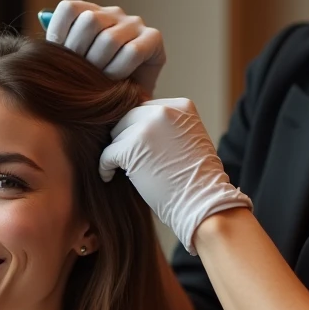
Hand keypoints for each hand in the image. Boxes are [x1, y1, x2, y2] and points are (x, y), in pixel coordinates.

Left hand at [43, 0, 165, 96]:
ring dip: (100, 67)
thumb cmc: (93, 86)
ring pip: (109, 39)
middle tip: (82, 76)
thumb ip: (58, 46)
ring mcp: (134, 23)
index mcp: (89, 13)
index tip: (60, 62)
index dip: (60, 37)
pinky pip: (131, 52)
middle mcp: (112, 13)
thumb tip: (42, 17)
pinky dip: (119, 71)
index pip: (69, 9)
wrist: (125, 106)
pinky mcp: (153, 38)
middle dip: (81, 56)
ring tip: (99, 82)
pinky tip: (117, 83)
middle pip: (89, 21)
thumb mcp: (70, 66)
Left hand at [98, 98, 251, 253]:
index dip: (139, 128)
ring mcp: (147, 128)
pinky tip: (109, 176)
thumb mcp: (190, 139)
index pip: (147, 109)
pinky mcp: (131, 149)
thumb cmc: (198, 180)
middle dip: (125, 138)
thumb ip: (168, 127)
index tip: (137, 144)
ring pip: (117, 135)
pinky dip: (105, 166)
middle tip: (124, 156)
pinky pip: (107, 153)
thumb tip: (138, 125)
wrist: (203, 202)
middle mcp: (164, 111)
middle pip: (128, 118)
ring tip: (119, 168)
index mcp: (182, 106)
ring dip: (117, 152)